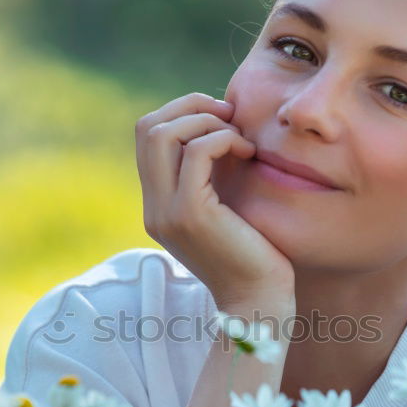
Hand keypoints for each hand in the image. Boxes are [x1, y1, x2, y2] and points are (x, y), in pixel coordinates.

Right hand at [135, 92, 294, 309]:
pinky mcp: (190, 215)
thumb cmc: (254, 254)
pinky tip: (249, 153)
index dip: (182, 112)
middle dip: (190, 106)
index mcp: (158, 204)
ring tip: (239, 138)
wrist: (259, 300)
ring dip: (206, 120)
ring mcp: (167, 212)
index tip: (222, 119)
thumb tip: (221, 121)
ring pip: (162, 134)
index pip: (147, 136)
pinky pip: (196, 153)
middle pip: (147, 127)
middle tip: (230, 115)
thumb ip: (212, 173)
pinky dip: (223, 139)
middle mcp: (154, 207)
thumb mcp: (226, 206)